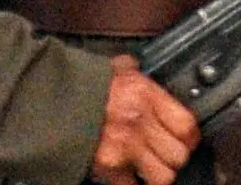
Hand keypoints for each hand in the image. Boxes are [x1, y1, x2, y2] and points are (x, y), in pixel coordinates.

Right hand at [89, 58, 199, 184]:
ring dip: (157, 175)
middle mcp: (140, 123)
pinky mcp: (109, 167)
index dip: (191, 138)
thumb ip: (132, 71)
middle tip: (166, 155)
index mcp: (146, 95)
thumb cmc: (80, 85)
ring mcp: (126, 148)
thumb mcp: (114, 69)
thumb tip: (137, 67)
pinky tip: (129, 177)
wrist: (49, 100)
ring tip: (149, 168)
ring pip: (162, 177)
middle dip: (174, 158)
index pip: (187, 125)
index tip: (188, 141)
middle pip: (178, 155)